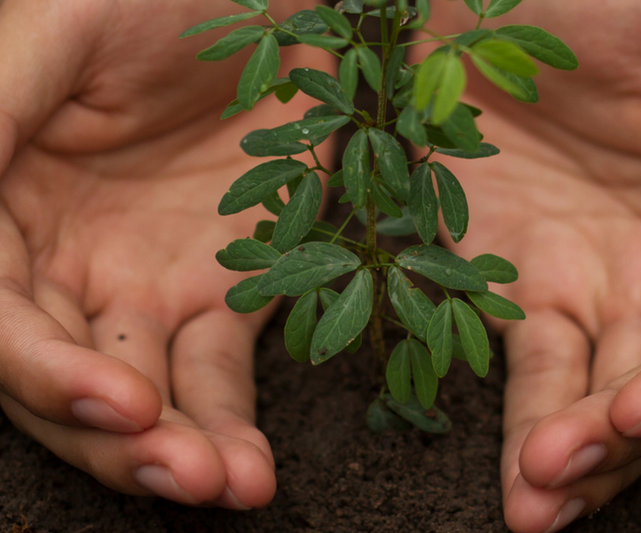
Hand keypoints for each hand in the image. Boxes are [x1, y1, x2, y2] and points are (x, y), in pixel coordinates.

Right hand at [0, 0, 330, 507]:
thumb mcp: (55, 30)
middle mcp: (55, 263)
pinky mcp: (220, 297)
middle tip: (183, 473)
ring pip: (140, 397)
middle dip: (114, 437)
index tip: (113, 399)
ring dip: (175, 453)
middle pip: (58, 379)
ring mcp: (139, 287)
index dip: (36, 368)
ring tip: (227, 486)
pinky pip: (218, 377)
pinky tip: (249, 473)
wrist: (269, 2)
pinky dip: (232, 427)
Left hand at [425, 0, 640, 530]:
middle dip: (632, 434)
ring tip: (535, 503)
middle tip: (566, 467)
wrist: (470, 1)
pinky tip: (522, 486)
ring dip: (580, 456)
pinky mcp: (522, 294)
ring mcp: (601, 287)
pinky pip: (534, 376)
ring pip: (608, 396)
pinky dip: (528, 429)